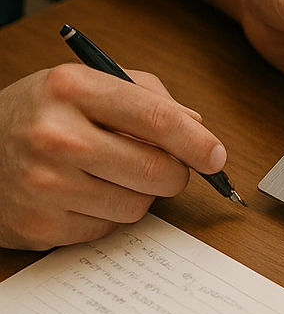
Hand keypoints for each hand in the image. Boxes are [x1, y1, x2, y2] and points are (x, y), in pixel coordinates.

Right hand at [0, 64, 225, 248]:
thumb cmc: (37, 116)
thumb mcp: (84, 85)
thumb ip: (146, 96)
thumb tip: (197, 127)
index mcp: (71, 88)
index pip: (158, 119)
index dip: (198, 142)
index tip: (216, 157)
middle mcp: (55, 135)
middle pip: (157, 170)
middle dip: (175, 174)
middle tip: (166, 169)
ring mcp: (45, 184)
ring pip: (139, 206)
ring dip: (140, 195)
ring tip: (108, 176)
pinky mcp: (41, 224)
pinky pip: (110, 229)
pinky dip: (109, 216)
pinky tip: (83, 196)